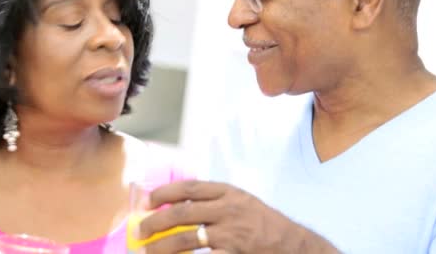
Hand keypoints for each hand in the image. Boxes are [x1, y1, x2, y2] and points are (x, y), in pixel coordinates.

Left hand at [137, 180, 337, 253]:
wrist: (293, 245)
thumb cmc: (264, 223)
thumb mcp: (242, 202)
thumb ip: (216, 200)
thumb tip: (178, 205)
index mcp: (229, 192)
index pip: (190, 187)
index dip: (165, 192)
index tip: (148, 200)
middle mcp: (228, 209)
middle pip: (181, 213)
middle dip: (156, 222)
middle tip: (141, 231)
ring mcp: (231, 233)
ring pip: (185, 238)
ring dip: (162, 246)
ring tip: (148, 252)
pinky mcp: (233, 253)